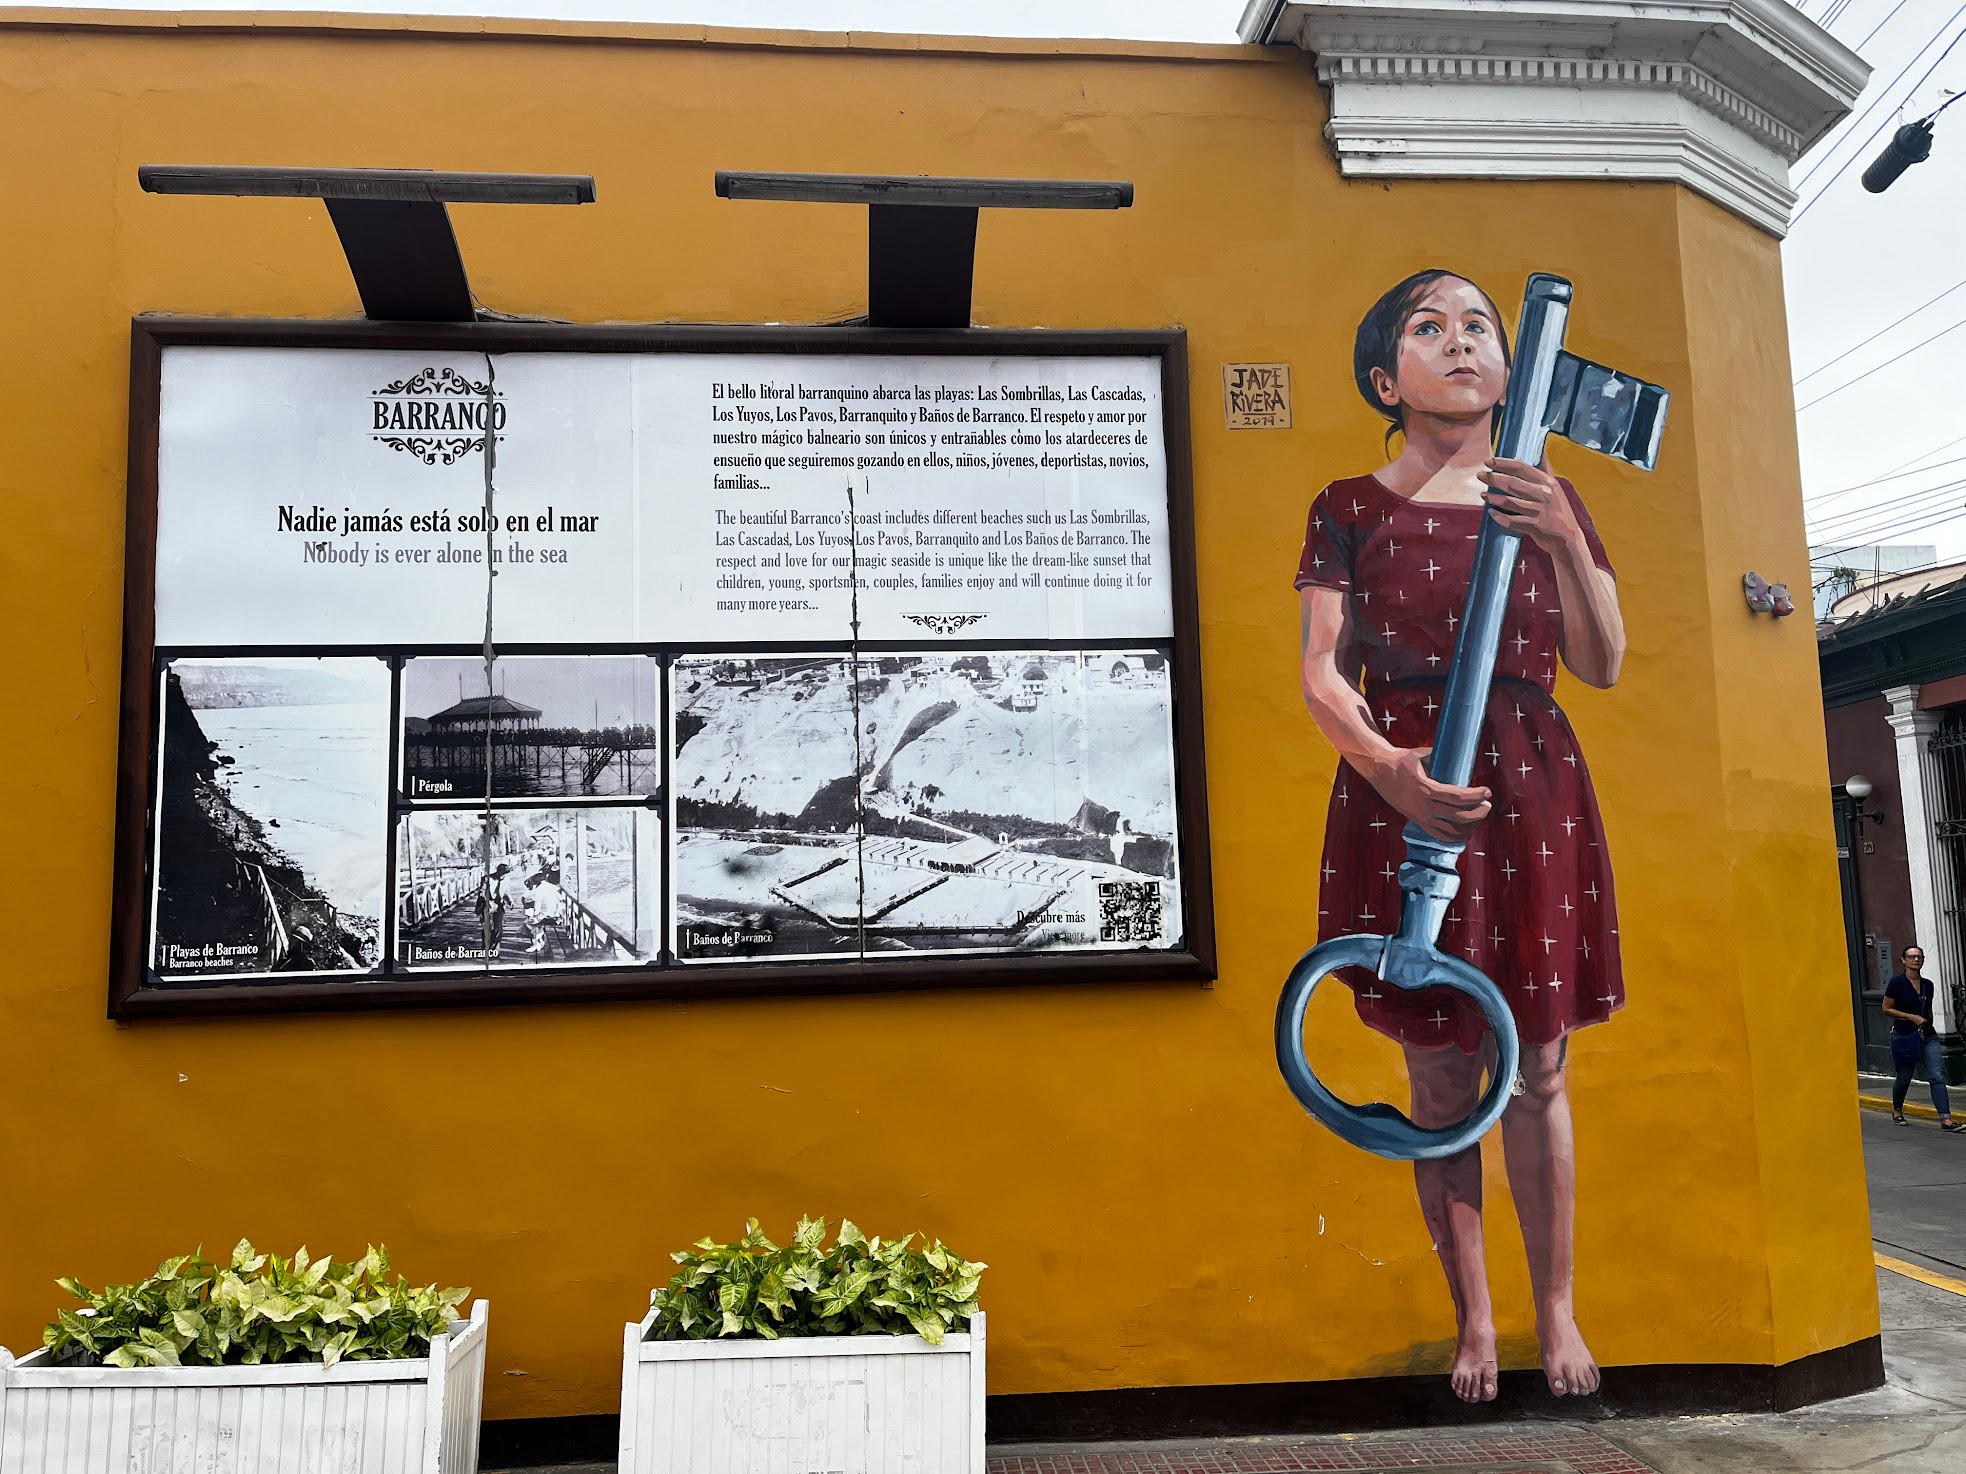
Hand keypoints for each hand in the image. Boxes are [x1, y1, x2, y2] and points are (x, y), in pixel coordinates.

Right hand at [1369, 747, 1491, 843]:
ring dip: (1469, 827)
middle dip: (1478, 813)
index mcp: (1425, 789)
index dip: (1476, 796)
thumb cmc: (1401, 760)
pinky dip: (1455, 837)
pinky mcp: (1417, 821)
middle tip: (1488, 805)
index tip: (1487, 792)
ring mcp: (1419, 817)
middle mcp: (1423, 807)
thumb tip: (1463, 759)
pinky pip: (1439, 836)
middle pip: (1458, 817)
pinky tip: (1465, 831)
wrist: (1378, 770)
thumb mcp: (1422, 755)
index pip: (1458, 797)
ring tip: (1479, 818)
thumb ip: (1442, 759)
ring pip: (1451, 831)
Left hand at [1478, 456, 1582, 556]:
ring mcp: (1540, 511)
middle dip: (1494, 478)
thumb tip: (1540, 449)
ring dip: (1494, 498)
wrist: (1568, 538)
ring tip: (1482, 495)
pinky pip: (1513, 521)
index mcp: (1547, 482)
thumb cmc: (1558, 510)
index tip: (1488, 461)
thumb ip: (1545, 470)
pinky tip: (1491, 513)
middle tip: (1480, 475)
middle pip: (1513, 483)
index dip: (1503, 463)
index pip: (1522, 467)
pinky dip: (1500, 517)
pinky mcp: (1536, 526)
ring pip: (1511, 502)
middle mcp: (1544, 494)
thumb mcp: (1555, 487)